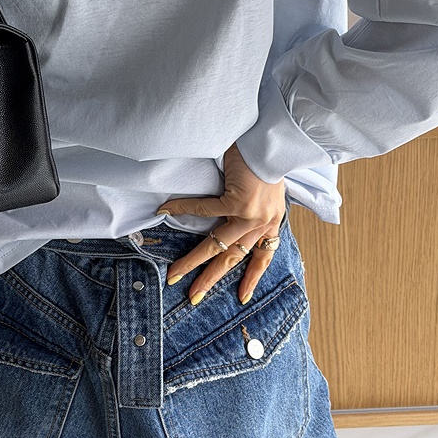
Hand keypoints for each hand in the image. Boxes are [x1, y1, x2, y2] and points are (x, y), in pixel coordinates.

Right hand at [157, 142, 286, 305]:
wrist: (272, 140)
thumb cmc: (264, 159)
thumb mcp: (265, 192)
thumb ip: (253, 209)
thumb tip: (232, 215)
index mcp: (271, 222)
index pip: (263, 257)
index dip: (251, 278)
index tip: (242, 298)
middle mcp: (264, 222)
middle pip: (234, 258)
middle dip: (211, 279)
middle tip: (194, 296)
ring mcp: (251, 214)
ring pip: (218, 245)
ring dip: (194, 261)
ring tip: (175, 273)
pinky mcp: (238, 201)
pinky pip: (204, 210)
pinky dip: (183, 209)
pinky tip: (165, 211)